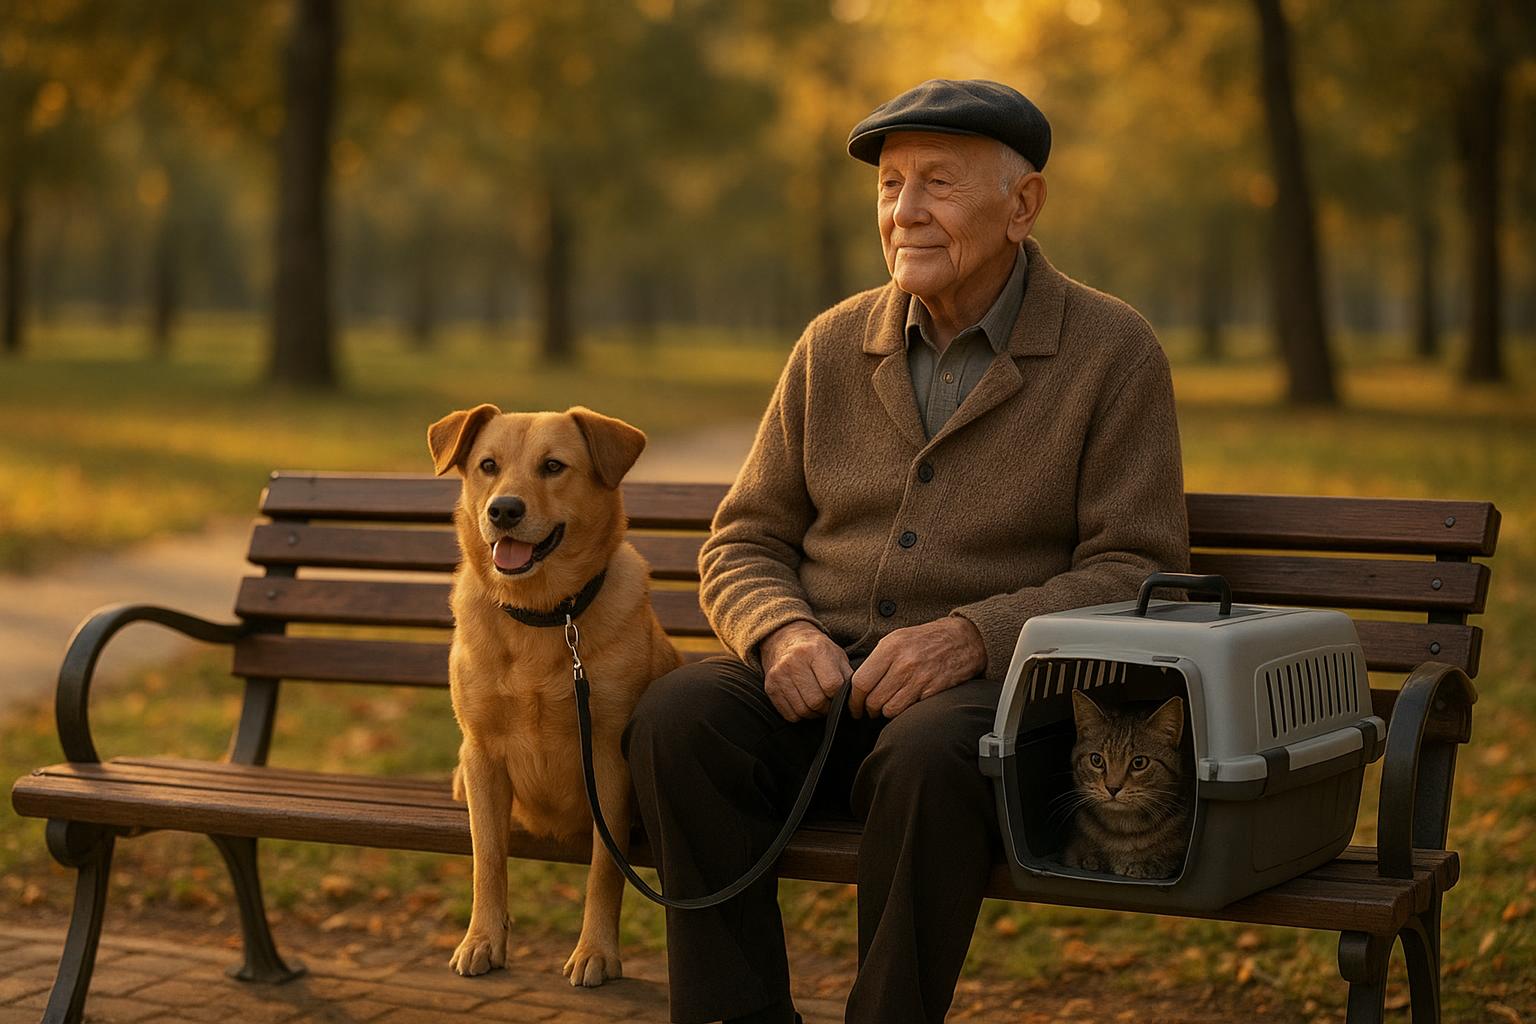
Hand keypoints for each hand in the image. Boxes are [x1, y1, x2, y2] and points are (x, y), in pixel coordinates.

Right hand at [759, 621, 851, 721]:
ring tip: (817, 704)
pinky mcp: (770, 687)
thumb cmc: (816, 650)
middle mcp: (794, 661)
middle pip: (816, 701)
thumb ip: (847, 676)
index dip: (838, 696)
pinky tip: (803, 702)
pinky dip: (800, 715)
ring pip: (803, 711)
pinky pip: (789, 714)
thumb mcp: (836, 655)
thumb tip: (854, 701)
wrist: (785, 639)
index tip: (838, 695)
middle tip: (829, 703)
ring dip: (814, 713)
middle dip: (827, 708)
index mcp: (815, 650)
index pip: (832, 685)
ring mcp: (779, 675)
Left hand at [849, 616, 985, 718]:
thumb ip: (877, 659)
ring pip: (889, 709)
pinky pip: (908, 710)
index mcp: (890, 648)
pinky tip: (904, 704)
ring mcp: (919, 678)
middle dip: (868, 709)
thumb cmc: (927, 639)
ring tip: (887, 707)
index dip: (854, 700)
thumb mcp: (897, 639)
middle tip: (869, 710)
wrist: (963, 639)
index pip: (861, 682)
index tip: (854, 706)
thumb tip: (858, 683)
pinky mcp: (932, 691)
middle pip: (873, 700)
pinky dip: (903, 712)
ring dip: (885, 712)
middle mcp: (903, 663)